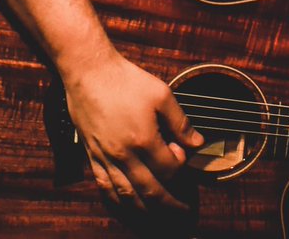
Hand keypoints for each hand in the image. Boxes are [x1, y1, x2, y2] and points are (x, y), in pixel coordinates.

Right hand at [63, 52, 203, 209]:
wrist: (90, 74)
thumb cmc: (127, 81)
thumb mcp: (162, 95)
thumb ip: (181, 122)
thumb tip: (197, 143)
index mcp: (144, 139)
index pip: (169, 167)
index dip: (180, 164)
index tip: (182, 151)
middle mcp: (123, 154)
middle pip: (149, 188)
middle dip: (168, 202)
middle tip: (182, 210)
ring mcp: (105, 157)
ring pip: (125, 193)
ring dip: (143, 207)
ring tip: (157, 213)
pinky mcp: (91, 154)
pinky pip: (103, 185)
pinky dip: (116, 198)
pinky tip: (125, 202)